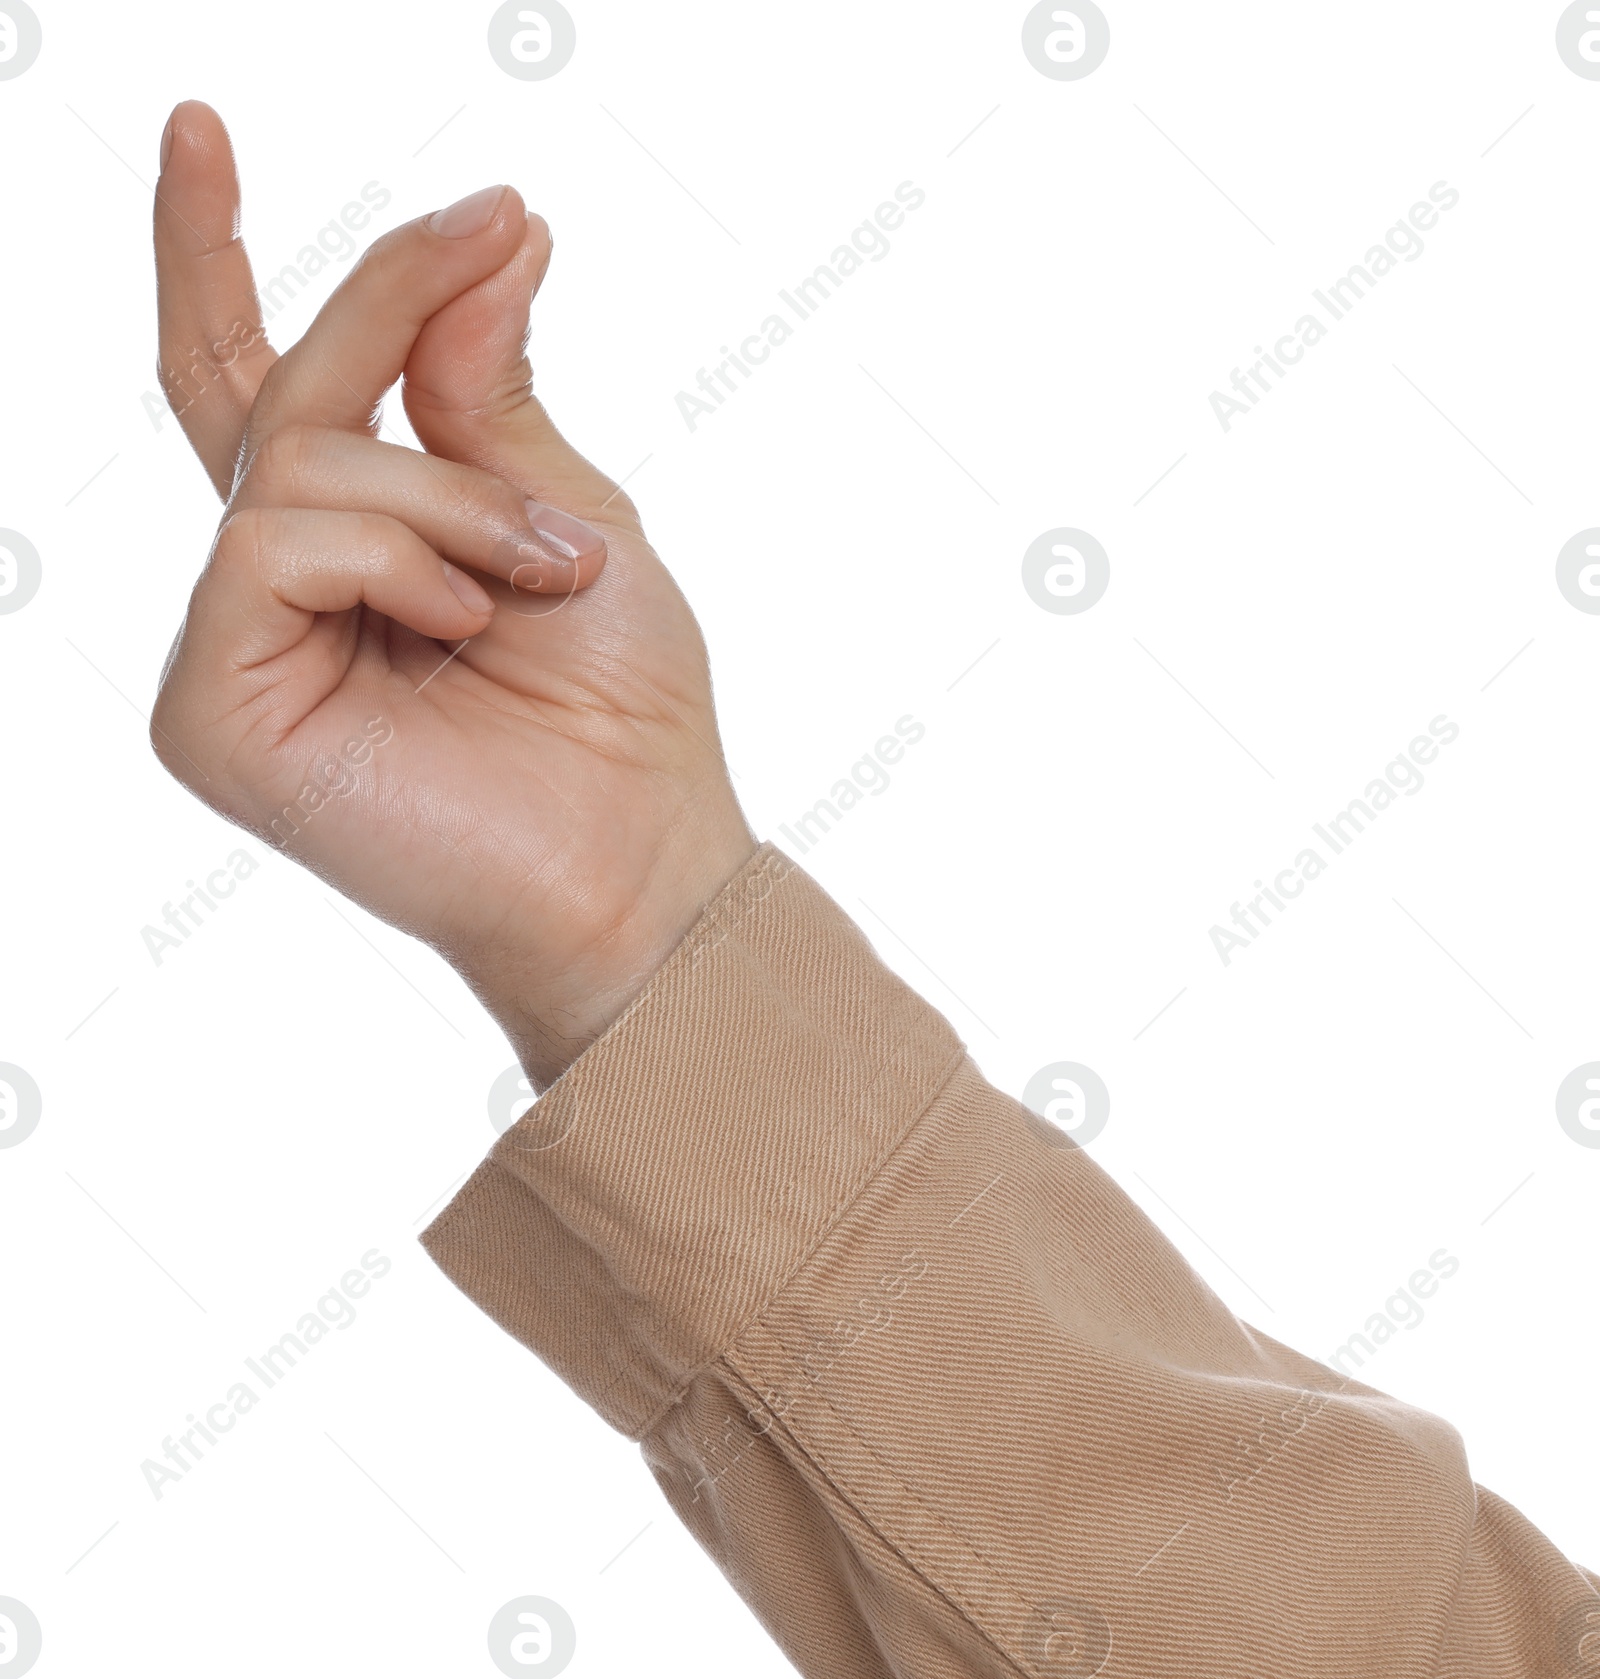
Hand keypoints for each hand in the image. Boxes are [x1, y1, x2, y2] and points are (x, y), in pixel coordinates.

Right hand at [149, 102, 754, 1086]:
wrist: (640, 853)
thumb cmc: (619, 709)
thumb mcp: (567, 514)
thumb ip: (484, 393)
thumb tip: (483, 240)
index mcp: (356, 544)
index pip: (251, 387)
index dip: (208, 262)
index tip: (201, 128)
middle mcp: (282, 589)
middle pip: (266, 392)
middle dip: (375, 298)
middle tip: (492, 223)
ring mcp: (236, 648)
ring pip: (298, 462)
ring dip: (454, 496)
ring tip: (545, 575)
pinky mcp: (209, 712)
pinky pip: (273, 546)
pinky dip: (396, 558)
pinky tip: (461, 619)